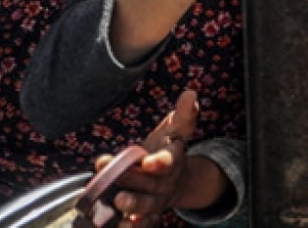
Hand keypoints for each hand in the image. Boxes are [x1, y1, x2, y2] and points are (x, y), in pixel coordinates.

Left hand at [97, 91, 198, 226]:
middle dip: (133, 180)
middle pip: (150, 183)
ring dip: (132, 206)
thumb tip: (190, 93)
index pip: (169, 159)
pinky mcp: (145, 217)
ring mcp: (155, 202)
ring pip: (145, 206)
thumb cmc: (167, 150)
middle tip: (117, 179)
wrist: (174, 182)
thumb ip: (183, 114)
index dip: (160, 162)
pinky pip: (139, 225)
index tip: (149, 162)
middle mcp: (165, 182)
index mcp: (172, 159)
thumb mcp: (176, 131)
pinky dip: (129, 227)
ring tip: (118, 203)